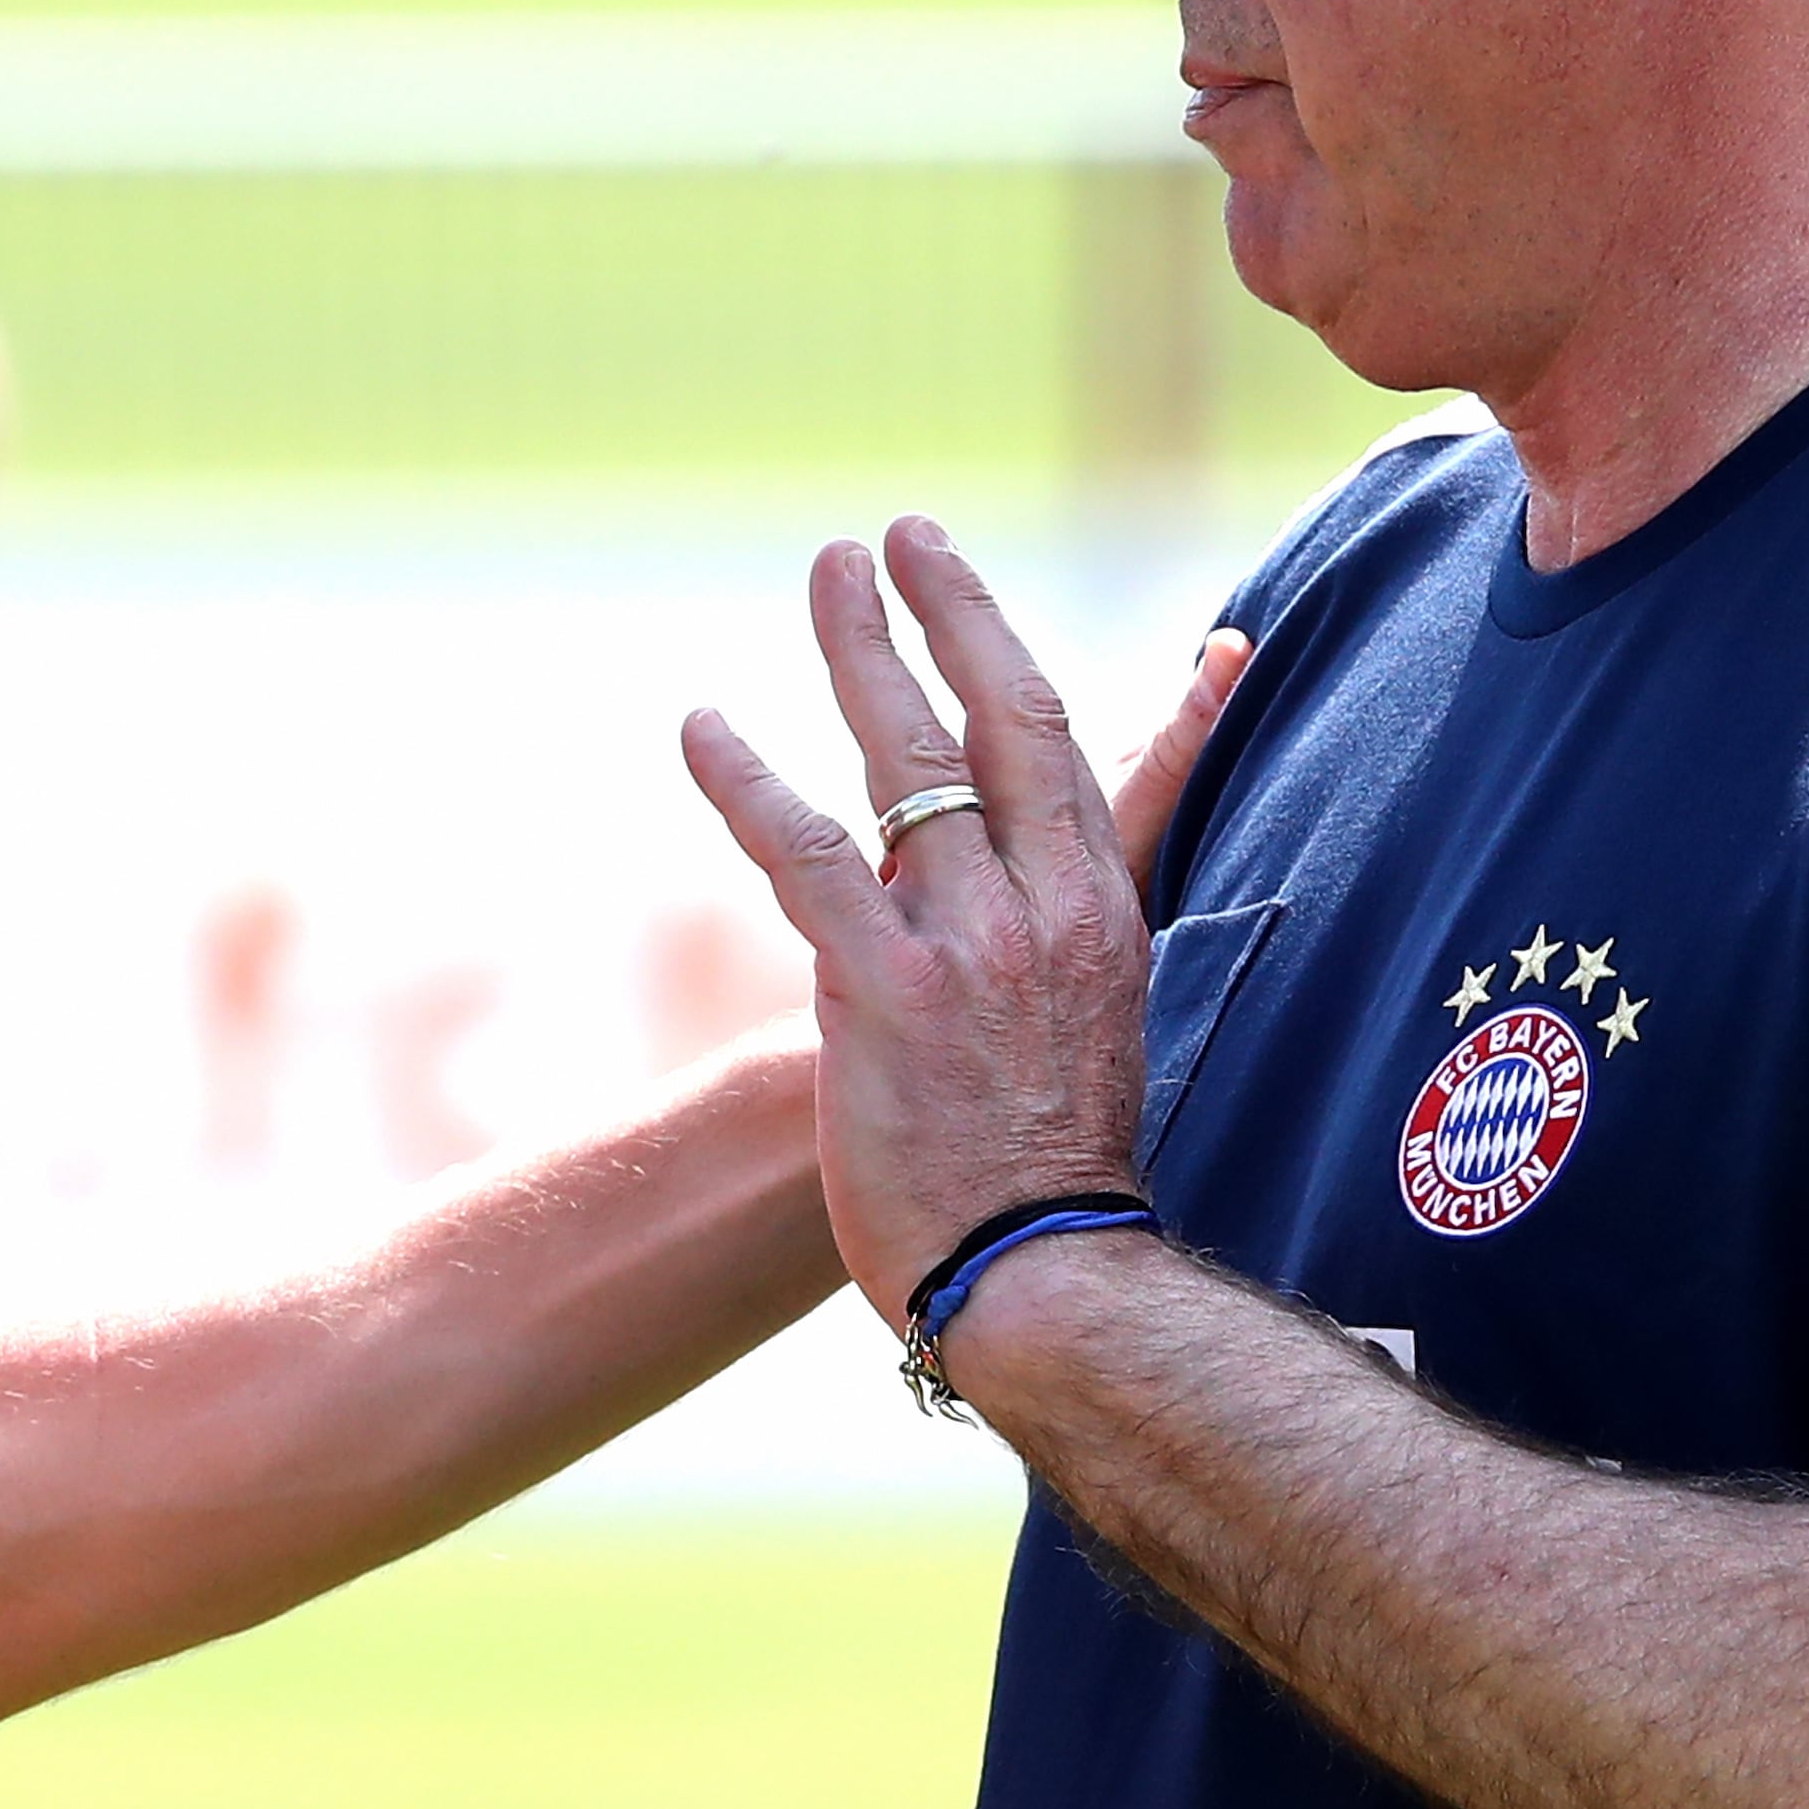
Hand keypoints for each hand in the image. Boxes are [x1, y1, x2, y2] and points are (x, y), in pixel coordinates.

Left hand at [680, 519, 1195, 1312]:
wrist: (1041, 1272)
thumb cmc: (1053, 1159)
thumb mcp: (1104, 1014)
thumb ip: (1078, 919)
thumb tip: (1066, 871)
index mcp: (1103, 910)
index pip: (1070, 741)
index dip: (1014, 647)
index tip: (969, 579)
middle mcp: (1046, 906)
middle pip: (999, 716)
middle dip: (947, 610)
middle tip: (895, 535)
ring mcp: (967, 942)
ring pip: (908, 760)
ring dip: (861, 655)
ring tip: (825, 577)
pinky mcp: (880, 988)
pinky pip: (805, 854)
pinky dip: (747, 781)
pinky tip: (703, 726)